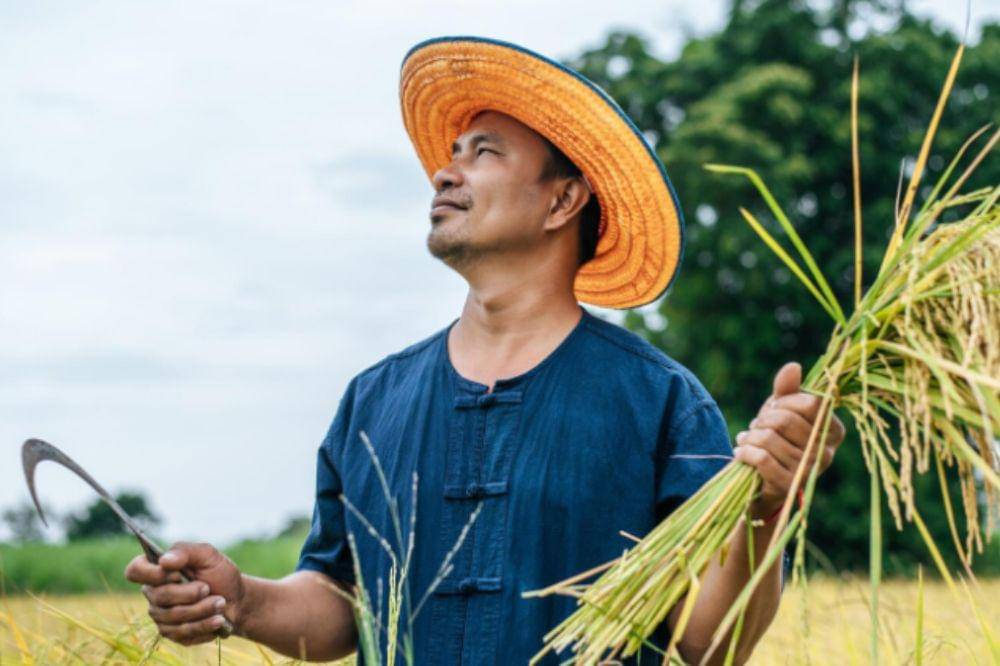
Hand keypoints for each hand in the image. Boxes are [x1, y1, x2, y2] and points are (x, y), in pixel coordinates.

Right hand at [124, 542, 244, 644]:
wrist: (236, 599)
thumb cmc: (219, 574)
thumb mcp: (208, 555)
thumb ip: (186, 552)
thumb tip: (164, 560)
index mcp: (158, 570)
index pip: (135, 570)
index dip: (152, 574)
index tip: (177, 574)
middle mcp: (154, 594)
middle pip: (160, 596)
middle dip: (190, 593)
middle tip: (209, 588)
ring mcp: (161, 616)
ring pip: (174, 616)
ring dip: (202, 609)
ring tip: (220, 602)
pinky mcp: (172, 633)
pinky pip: (183, 633)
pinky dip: (205, 625)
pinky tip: (218, 619)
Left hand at [733, 362, 844, 518]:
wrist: (762, 481)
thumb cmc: (776, 440)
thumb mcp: (781, 411)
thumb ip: (787, 390)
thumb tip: (793, 366)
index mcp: (834, 431)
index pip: (811, 403)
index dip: (784, 401)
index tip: (774, 408)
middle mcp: (827, 453)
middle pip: (786, 420)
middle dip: (763, 419)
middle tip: (756, 426)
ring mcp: (810, 472)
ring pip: (770, 438)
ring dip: (750, 437)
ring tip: (748, 440)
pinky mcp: (789, 486)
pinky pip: (761, 458)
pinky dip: (745, 452)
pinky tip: (742, 453)